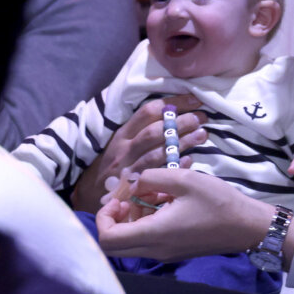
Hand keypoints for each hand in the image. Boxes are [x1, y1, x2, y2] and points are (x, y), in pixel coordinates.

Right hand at [69, 95, 206, 211]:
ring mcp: (129, 168)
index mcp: (123, 133)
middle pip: (155, 131)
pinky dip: (174, 166)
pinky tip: (190, 160)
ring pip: (157, 153)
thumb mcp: (120, 142)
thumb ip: (140, 129)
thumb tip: (173, 113)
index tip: (194, 99)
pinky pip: (157, 175)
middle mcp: (125, 148)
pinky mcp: (134, 186)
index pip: (148, 111)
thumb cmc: (112, 164)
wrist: (91, 193)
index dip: (173, 104)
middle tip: (201, 117)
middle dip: (180, 122)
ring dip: (182, 142)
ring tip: (202, 135)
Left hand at [95, 168, 273, 260]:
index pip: (107, 239)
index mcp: (154, 234)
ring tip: (151, 194)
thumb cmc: (218, 202)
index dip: (104, 217)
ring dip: (130, 218)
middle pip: (113, 245)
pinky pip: (145, 241)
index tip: (120, 197)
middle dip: (113, 219)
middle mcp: (154, 250)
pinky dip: (144, 222)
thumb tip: (133, 184)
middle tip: (128, 197)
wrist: (247, 226)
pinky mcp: (172, 251)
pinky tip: (162, 202)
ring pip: (129, 243)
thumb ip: (151, 178)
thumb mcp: (183, 180)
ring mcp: (163, 254)